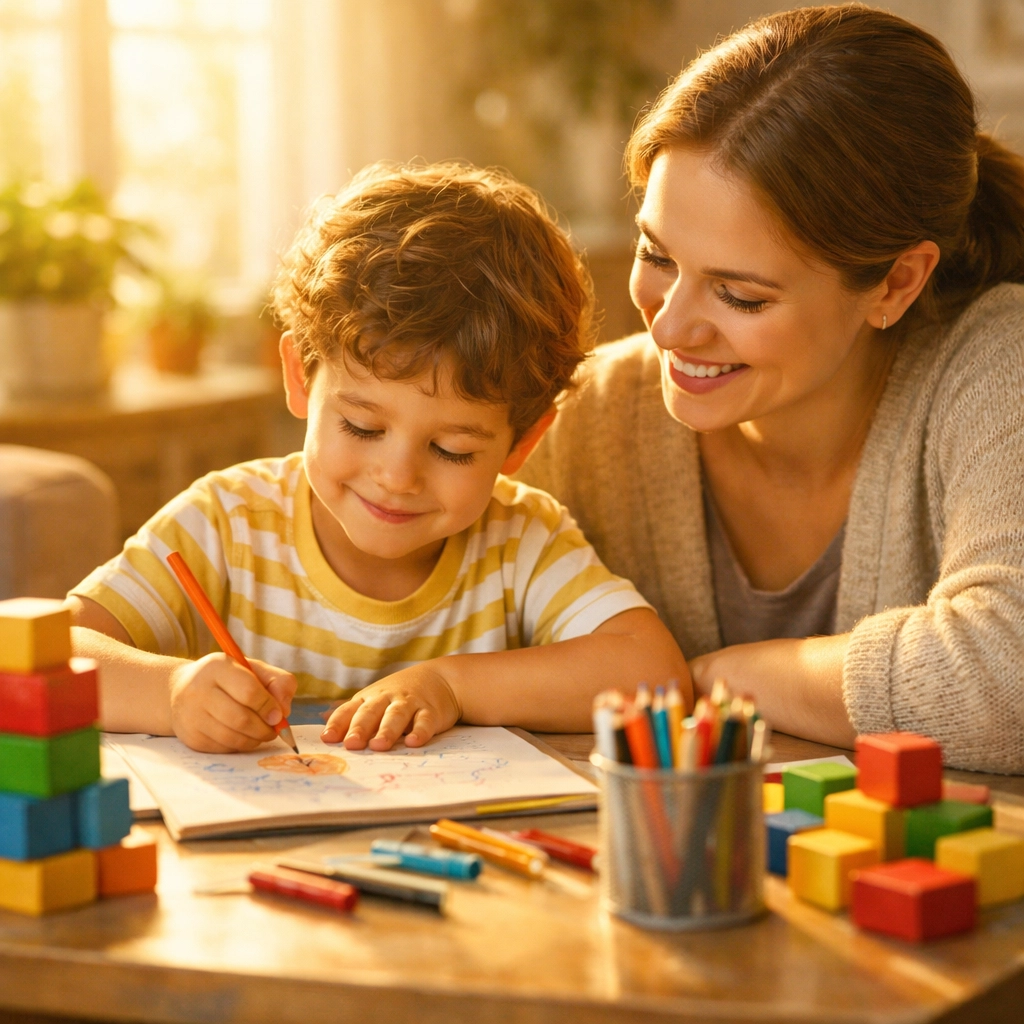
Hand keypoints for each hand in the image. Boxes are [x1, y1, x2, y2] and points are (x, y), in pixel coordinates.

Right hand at [169, 653, 296, 752]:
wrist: (182, 690)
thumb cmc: (228, 679)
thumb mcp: (255, 669)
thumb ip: (279, 682)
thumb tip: (283, 711)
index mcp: (217, 667)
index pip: (249, 691)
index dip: (268, 706)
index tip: (279, 714)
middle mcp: (198, 690)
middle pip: (240, 718)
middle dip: (264, 728)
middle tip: (274, 729)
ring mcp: (191, 716)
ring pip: (232, 737)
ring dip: (255, 739)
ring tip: (262, 733)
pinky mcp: (191, 737)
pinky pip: (223, 748)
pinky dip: (240, 745)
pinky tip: (244, 736)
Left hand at [320, 664, 461, 750]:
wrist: (441, 678)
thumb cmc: (399, 695)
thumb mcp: (374, 699)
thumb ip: (352, 713)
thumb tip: (323, 723)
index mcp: (369, 698)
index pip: (349, 710)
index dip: (338, 724)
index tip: (327, 738)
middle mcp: (387, 699)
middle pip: (371, 712)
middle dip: (360, 728)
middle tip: (351, 744)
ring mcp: (409, 704)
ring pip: (396, 716)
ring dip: (387, 730)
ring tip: (379, 746)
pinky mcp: (431, 711)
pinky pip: (425, 721)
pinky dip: (420, 731)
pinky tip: (413, 742)